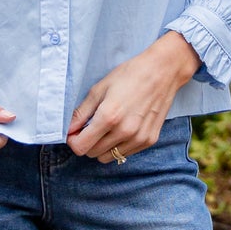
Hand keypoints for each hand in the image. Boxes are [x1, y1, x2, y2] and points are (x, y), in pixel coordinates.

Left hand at [66, 33, 200, 161]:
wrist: (162, 72)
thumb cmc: (130, 75)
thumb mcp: (99, 89)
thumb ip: (81, 113)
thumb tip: (68, 130)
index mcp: (109, 117)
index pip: (80, 147)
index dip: (73, 141)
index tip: (74, 132)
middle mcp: (124, 131)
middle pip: (92, 154)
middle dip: (87, 143)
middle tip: (90, 127)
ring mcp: (139, 138)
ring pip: (108, 157)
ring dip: (102, 147)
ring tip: (107, 128)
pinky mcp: (149, 140)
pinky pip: (125, 153)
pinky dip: (118, 145)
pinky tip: (123, 128)